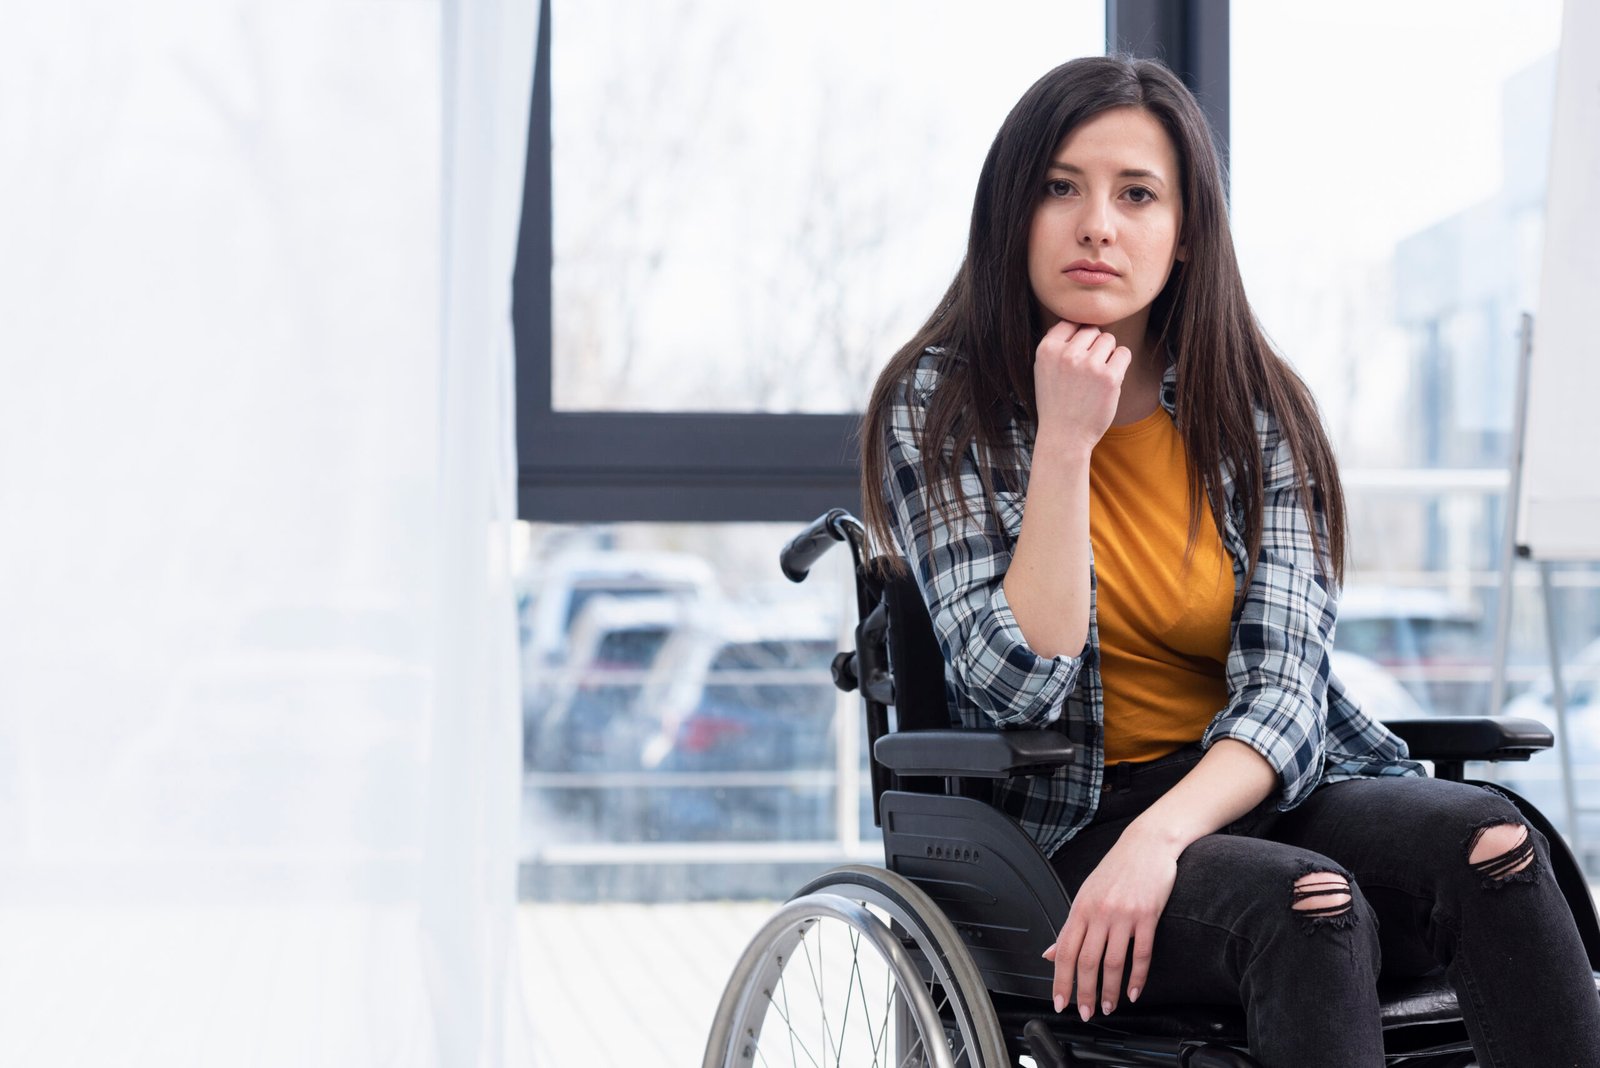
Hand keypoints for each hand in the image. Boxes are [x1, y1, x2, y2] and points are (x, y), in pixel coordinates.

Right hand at [1032, 320, 1132, 457]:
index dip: (1078, 338)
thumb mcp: (1043, 370)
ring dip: (1107, 355)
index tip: (1077, 357)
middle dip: (1094, 347)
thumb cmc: (1056, 404)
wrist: (1064, 437)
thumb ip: (1057, 346)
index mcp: (1046, 349)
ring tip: (1096, 378)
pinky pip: (1124, 353)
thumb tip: (1079, 323)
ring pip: (1109, 340)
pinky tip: (1109, 381)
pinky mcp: (1109, 377)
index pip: (1070, 323)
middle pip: (1092, 330)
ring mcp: (1088, 365)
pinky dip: (1120, 364)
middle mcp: (1066, 354)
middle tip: (1087, 372)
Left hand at [1042, 825, 1177, 1019]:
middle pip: (1087, 961)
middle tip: (1085, 1012)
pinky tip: (1134, 991)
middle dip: (1084, 992)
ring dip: (1109, 990)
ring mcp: (1124, 915)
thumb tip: (1049, 953)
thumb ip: (1070, 927)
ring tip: (1107, 1007)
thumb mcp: (1086, 893)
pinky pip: (1142, 954)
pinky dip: (1138, 977)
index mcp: (1080, 908)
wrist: (1147, 843)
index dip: (1060, 980)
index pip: (1065, 951)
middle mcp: (1099, 912)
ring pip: (1113, 962)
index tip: (1059, 1001)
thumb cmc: (1117, 868)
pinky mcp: (1147, 916)